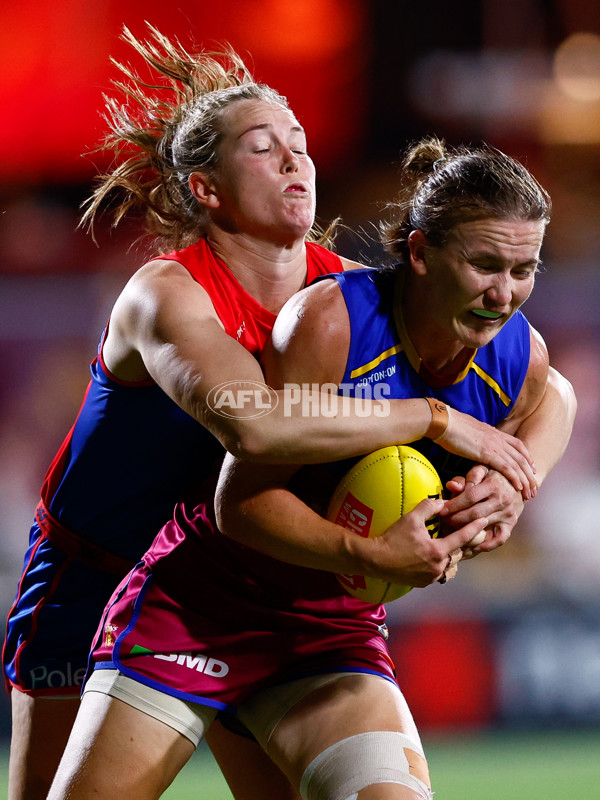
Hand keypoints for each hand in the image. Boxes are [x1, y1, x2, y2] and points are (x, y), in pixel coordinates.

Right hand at [368, 497, 487, 586]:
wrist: (375, 560)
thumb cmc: (392, 538)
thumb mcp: (411, 518)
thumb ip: (429, 507)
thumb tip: (443, 502)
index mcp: (437, 551)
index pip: (462, 538)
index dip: (474, 528)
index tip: (484, 521)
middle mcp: (438, 567)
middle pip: (459, 554)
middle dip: (461, 544)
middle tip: (463, 534)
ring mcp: (431, 578)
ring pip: (451, 567)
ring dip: (452, 557)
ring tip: (448, 548)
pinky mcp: (423, 583)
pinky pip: (439, 574)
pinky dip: (440, 566)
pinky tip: (434, 558)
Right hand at [437, 408, 537, 498]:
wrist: (444, 422)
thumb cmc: (451, 426)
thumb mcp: (470, 431)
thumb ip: (478, 438)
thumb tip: (478, 442)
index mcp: (495, 432)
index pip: (518, 445)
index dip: (527, 457)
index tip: (532, 468)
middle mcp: (498, 438)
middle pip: (522, 458)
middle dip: (530, 474)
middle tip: (535, 486)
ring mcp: (494, 445)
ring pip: (517, 465)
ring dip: (526, 480)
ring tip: (530, 492)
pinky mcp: (487, 453)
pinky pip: (506, 468)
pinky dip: (514, 478)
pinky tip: (519, 487)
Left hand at [442, 465, 524, 557]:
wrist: (520, 483)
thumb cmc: (495, 476)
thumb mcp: (482, 470)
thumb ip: (467, 478)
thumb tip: (451, 486)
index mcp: (494, 485)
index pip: (470, 496)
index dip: (454, 504)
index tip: (442, 510)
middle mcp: (502, 500)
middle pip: (475, 514)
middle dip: (456, 519)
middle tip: (443, 522)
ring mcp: (507, 514)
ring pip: (483, 526)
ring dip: (466, 532)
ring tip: (451, 534)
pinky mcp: (511, 524)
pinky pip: (500, 538)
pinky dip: (487, 545)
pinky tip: (473, 547)